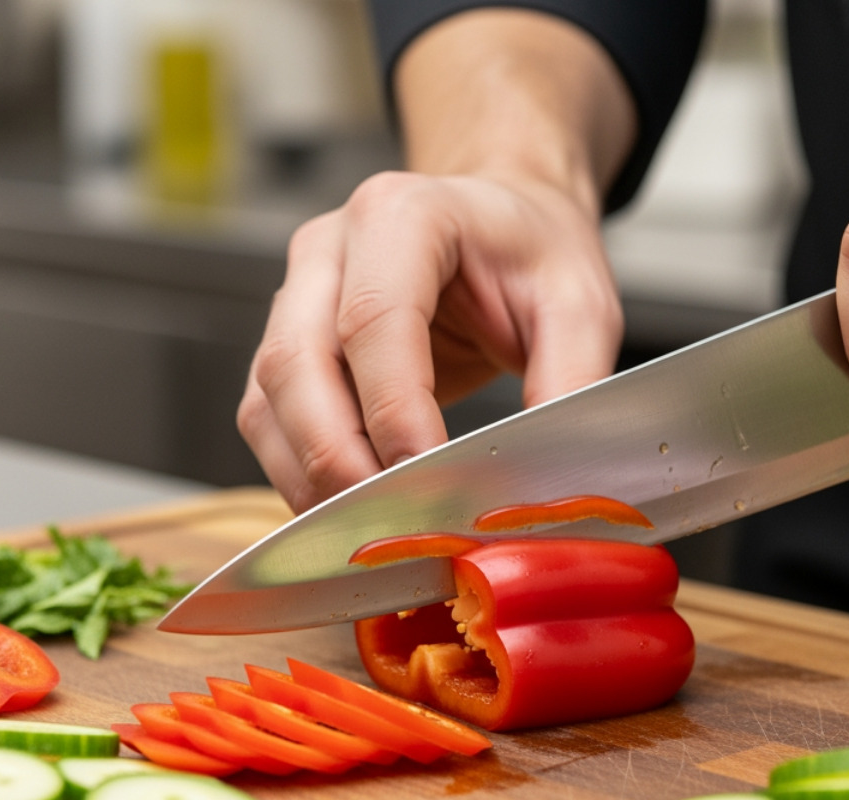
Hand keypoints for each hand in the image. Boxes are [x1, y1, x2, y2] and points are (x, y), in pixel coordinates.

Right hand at [238, 8, 635, 512]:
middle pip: (296, 363)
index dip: (393, 411)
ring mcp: (295, 296)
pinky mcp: (286, 346)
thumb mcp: (579, 305)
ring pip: (269, 399)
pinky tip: (350, 513)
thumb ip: (570, 383)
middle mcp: (329, 249)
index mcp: (401, 215)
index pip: (374, 320)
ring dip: (311, 476)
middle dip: (338, 459)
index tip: (428, 482)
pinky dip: (302, 475)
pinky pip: (269, 420)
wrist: (503, 225)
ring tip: (370, 534)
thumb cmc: (532, 253)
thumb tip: (549, 480)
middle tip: (391, 528)